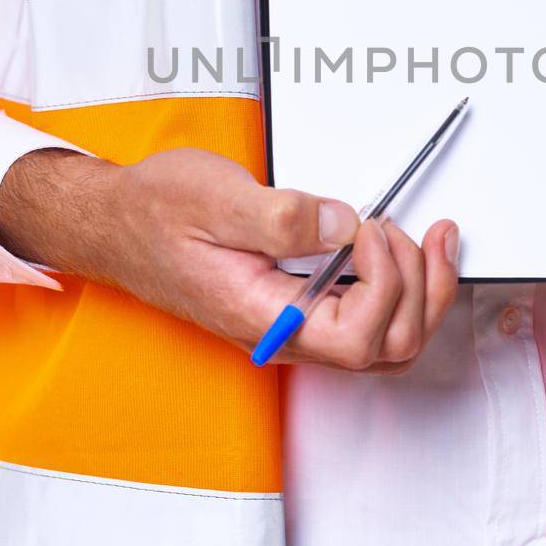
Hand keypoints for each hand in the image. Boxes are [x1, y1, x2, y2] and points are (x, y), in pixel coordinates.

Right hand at [0, 147, 459, 372]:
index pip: (355, 338)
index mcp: (263, 315)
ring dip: (421, 293)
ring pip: (386, 341)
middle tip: (420, 233)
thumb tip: (341, 226)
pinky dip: (401, 286)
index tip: (376, 229)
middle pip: (387, 349)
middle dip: (423, 291)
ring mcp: (295, 323)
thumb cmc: (155, 212)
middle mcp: (285, 332)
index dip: (387, 285)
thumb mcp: (215, 197)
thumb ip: (282, 216)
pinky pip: (368, 319)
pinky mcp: (301, 304)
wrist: (117, 222)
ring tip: (427, 241)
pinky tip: (399, 247)